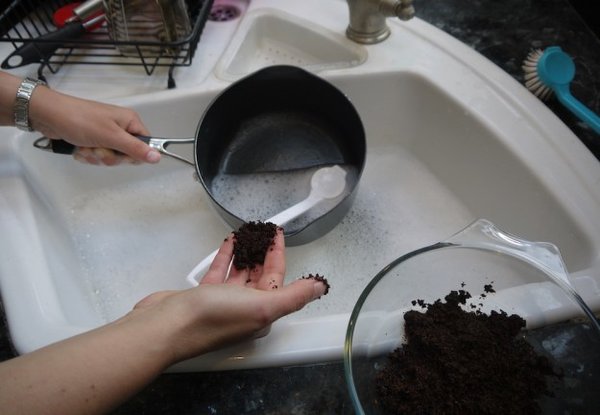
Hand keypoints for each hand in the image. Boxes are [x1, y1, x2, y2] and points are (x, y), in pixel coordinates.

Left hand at [28, 86, 160, 165]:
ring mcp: (105, 134)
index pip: (145, 144)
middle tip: (98, 148)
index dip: (135, 154)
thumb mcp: (111, 136)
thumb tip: (158, 157)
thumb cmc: (81, 121)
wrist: (49, 115)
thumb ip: (135, 148)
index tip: (122, 154)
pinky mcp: (92, 140)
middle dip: (110, 156)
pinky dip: (87, 155)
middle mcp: (120, 128)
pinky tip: (78, 148)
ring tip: (85, 147)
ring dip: (96, 157)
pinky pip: (97, 156)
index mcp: (129, 121)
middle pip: (126, 154)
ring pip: (110, 157)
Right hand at [130, 228, 327, 362]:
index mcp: (262, 311)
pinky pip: (220, 271)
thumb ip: (293, 295)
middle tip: (265, 231)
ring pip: (241, 272)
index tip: (279, 234)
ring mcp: (223, 301)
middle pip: (261, 275)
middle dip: (265, 252)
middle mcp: (245, 308)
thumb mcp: (262, 305)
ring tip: (250, 234)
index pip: (278, 278)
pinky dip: (226, 256)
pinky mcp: (204, 295)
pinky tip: (229, 243)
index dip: (279, 254)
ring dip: (247, 253)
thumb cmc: (212, 318)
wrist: (168, 326)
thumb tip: (320, 288)